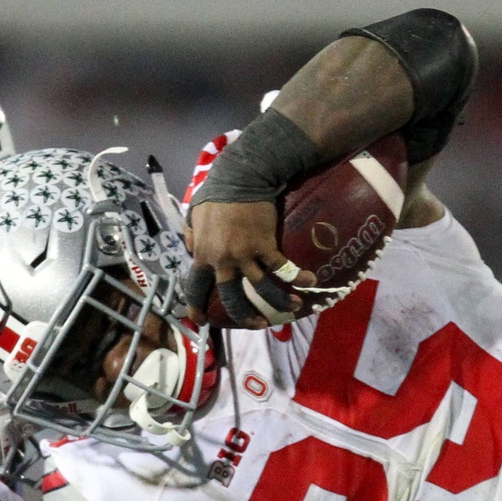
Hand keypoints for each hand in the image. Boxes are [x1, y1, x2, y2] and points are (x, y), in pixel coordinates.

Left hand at [184, 201, 310, 327]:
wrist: (242, 176)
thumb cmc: (217, 194)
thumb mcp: (194, 214)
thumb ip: (191, 235)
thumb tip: (191, 249)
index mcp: (202, 253)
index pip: (195, 287)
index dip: (196, 307)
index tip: (200, 321)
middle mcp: (223, 260)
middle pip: (231, 298)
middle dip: (244, 316)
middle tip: (257, 324)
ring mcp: (245, 254)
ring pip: (262, 288)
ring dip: (280, 301)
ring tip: (293, 308)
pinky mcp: (265, 245)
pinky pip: (283, 268)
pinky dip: (298, 277)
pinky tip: (310, 281)